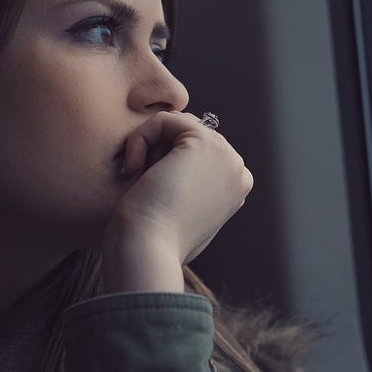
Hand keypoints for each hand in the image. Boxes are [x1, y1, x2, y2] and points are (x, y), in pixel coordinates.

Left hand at [100, 111, 252, 292]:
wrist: (148, 252)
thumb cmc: (154, 245)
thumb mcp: (179, 218)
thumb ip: (188, 193)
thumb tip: (178, 179)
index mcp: (235, 189)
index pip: (194, 154)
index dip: (163, 164)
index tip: (150, 196)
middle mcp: (237, 170)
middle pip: (185, 137)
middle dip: (157, 154)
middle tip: (144, 187)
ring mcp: (226, 155)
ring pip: (175, 126)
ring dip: (148, 146)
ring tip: (139, 178)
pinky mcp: (205, 142)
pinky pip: (164, 119)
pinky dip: (140, 137)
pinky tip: (133, 167)